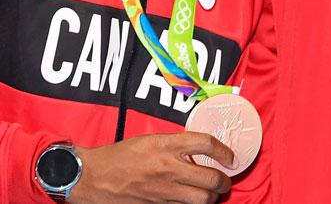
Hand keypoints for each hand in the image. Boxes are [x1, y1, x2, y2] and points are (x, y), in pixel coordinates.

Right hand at [69, 132, 231, 203]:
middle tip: (225, 181)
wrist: (91, 176)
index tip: (231, 158)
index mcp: (166, 145)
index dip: (225, 152)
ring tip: (211, 193)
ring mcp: (162, 190)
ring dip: (211, 197)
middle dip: (224, 182)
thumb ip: (176, 143)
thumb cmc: (119, 156)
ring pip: (201, 199)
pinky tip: (191, 201)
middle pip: (211, 178)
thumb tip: (202, 150)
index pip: (207, 144)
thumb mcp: (150, 139)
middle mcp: (167, 167)